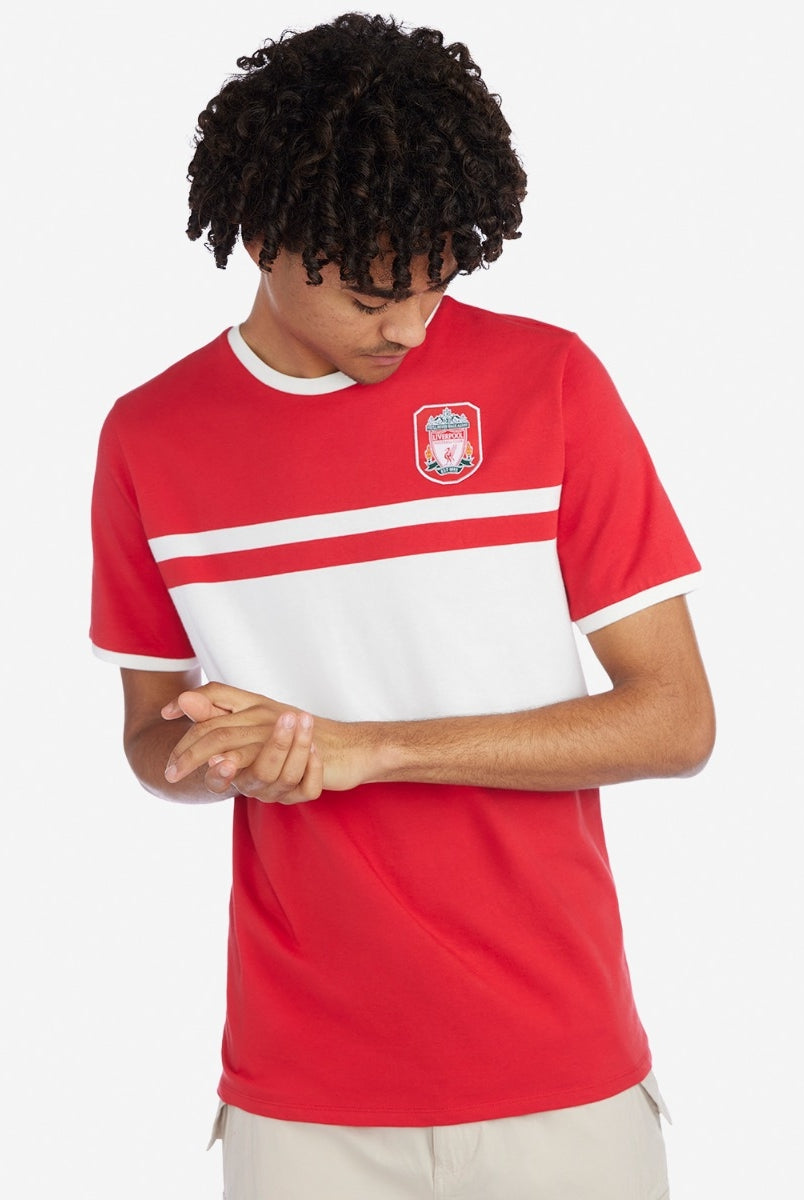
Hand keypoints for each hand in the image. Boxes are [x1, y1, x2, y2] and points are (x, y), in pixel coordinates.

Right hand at [162, 683, 323, 803]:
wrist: (309, 744)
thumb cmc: (259, 729)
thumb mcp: (233, 712)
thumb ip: (209, 708)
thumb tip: (182, 701)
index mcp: (231, 768)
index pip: (216, 780)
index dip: (218, 773)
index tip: (221, 759)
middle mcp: (253, 783)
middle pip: (259, 775)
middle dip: (274, 747)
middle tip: (286, 717)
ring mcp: (279, 790)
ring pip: (287, 778)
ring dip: (298, 747)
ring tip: (304, 718)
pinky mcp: (305, 791)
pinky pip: (310, 789)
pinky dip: (314, 768)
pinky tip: (315, 748)